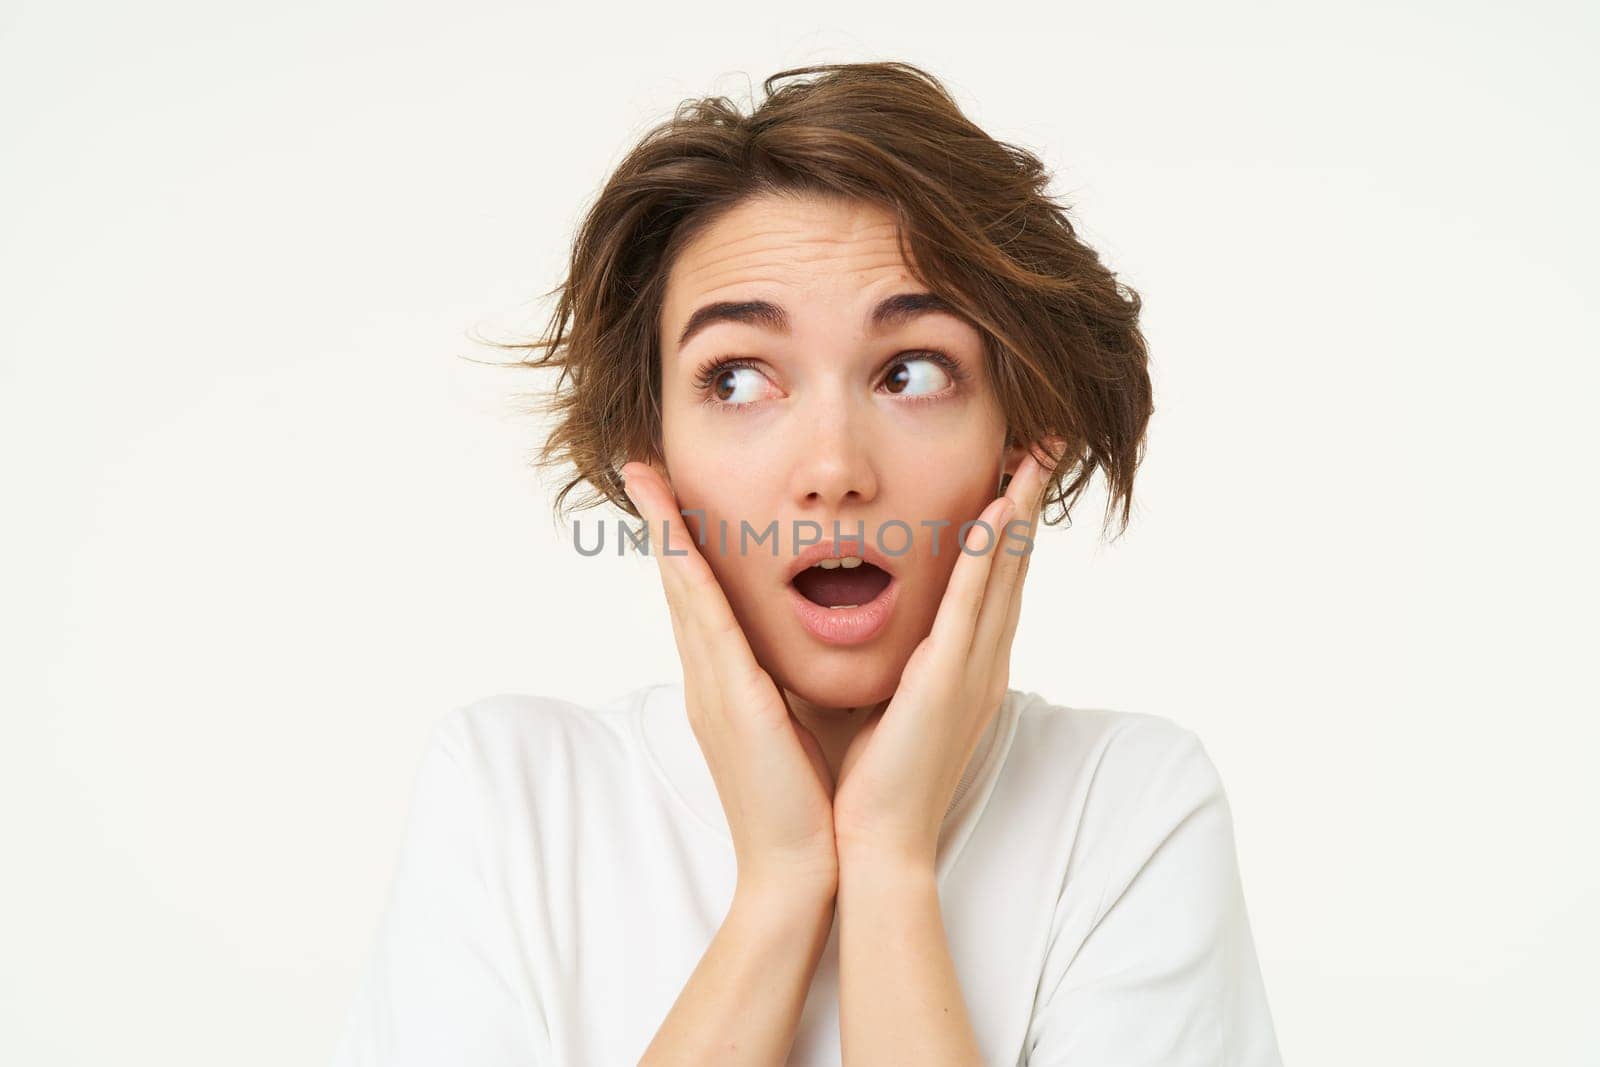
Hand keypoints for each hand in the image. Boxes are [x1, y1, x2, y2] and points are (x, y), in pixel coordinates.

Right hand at [620, 459, 839, 899]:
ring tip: (646, 477)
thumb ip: (784, 684)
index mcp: (725, 682)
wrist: (800, 866)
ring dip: (664, 529)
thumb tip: (794, 653)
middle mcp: (707, 677)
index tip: (673, 494)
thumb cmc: (806, 800)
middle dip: (660, 521)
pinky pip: (705, 619)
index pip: (699, 596)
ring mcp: (710, 686)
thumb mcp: (792, 724)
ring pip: (682, 589)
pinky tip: (676, 534)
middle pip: (679, 582)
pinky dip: (687, 570)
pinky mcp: (729, 698)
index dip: (683, 543)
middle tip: (641, 466)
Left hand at [830, 437, 1067, 870]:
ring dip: (1017, 511)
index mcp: (966, 668)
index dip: (1005, 525)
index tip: (1009, 472)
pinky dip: (987, 557)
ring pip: (1002, 575)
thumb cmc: (870, 779)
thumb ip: (891, 658)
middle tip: (1041, 445)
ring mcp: (972, 671)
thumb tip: (865, 619)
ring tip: (1032, 456)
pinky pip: (972, 607)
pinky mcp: (949, 682)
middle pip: (1011, 567)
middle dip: (1025, 503)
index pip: (993, 582)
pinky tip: (996, 512)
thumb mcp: (886, 700)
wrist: (875, 844)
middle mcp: (982, 663)